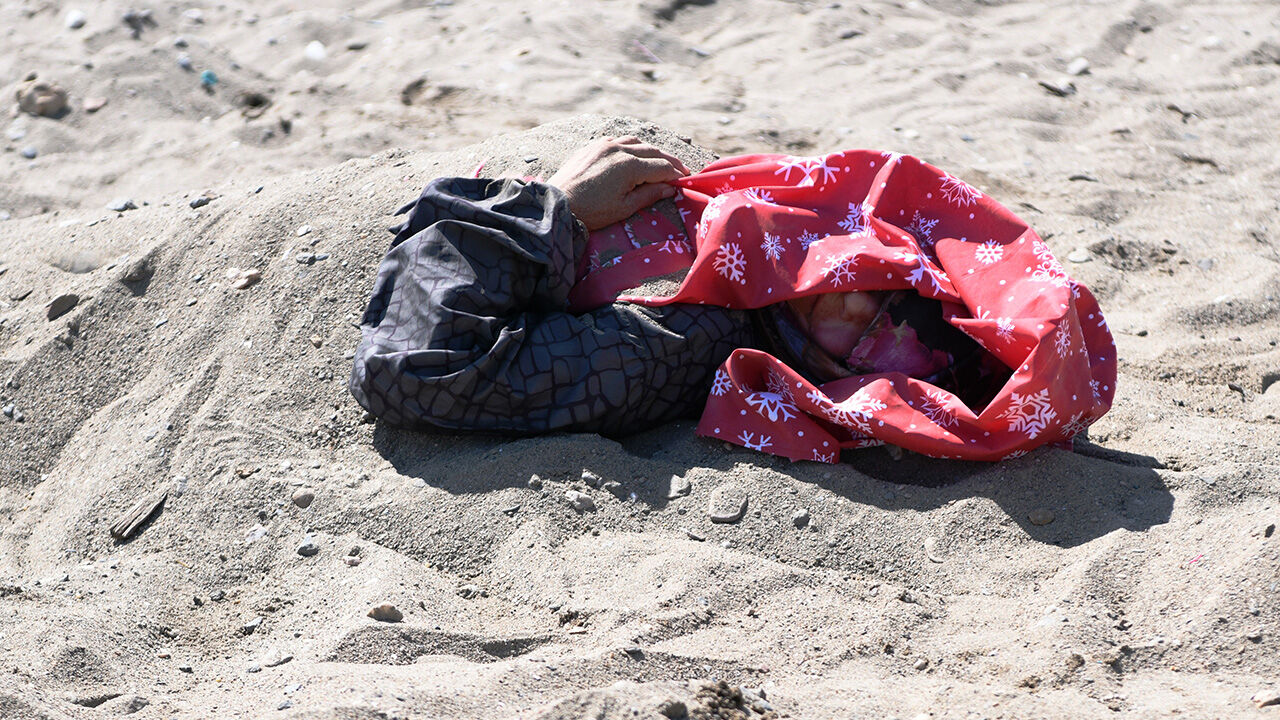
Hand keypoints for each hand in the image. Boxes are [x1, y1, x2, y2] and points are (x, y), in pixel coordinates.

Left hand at [547, 136, 690, 229]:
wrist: (558, 203)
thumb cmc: (592, 211)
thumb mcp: (624, 208)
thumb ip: (649, 195)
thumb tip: (669, 188)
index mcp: (630, 165)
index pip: (661, 167)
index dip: (676, 174)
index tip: (685, 179)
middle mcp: (620, 149)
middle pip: (653, 151)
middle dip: (668, 161)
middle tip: (680, 169)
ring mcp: (605, 144)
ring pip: (636, 142)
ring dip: (651, 151)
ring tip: (660, 161)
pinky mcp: (593, 146)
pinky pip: (619, 140)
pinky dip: (631, 146)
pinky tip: (633, 154)